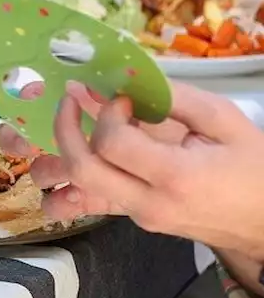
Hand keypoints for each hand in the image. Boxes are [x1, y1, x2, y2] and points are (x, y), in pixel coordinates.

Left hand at [0, 81, 263, 258]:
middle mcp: (148, 203)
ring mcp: (136, 217)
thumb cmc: (254, 166)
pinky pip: (87, 204)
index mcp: (176, 176)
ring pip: (70, 197)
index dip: (107, 112)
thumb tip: (123, 78)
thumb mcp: (224, 119)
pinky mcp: (130, 220)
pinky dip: (67, 181)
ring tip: (59, 131)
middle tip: (71, 102)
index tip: (120, 98)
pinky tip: (70, 157)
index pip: (113, 144)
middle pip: (81, 170)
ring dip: (54, 162)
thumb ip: (171, 97)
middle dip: (63, 129)